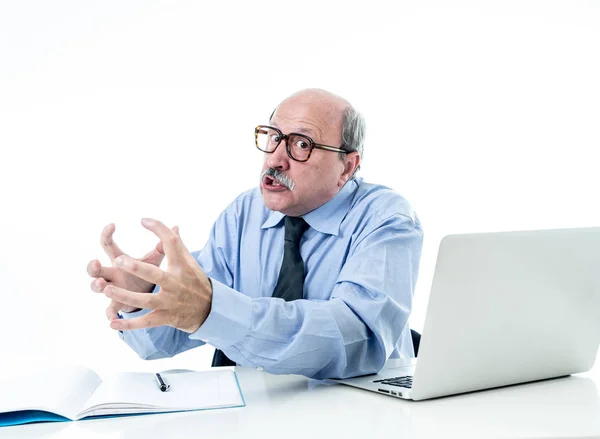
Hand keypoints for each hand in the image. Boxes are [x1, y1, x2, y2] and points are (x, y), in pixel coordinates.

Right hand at [87, 223, 176, 319]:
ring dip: (97, 286)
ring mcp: (114, 289)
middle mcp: (113, 274)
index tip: (112, 225)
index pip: (108, 245)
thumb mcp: (153, 259)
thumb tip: (176, 227)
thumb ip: (163, 245)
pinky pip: (111, 310)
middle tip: (95, 263)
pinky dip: (110, 314)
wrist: (148, 294)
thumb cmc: (148, 272)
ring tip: (101, 285)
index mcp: (120, 261)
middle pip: (96, 269)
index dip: (107, 234)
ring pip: (99, 288)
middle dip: (93, 267)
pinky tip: (112, 319)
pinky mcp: (118, 304)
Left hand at [102, 218, 212, 333]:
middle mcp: (175, 284)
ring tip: (106, 289)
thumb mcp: (189, 262)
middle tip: (119, 261)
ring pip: (146, 300)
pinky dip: (129, 325)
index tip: (144, 220)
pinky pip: (145, 322)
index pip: (172, 244)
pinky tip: (112, 323)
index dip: (159, 230)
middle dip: (137, 268)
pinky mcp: (165, 317)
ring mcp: (169, 302)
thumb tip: (174, 226)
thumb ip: (178, 245)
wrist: (210, 309)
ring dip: (126, 296)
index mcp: (181, 266)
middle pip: (156, 275)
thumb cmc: (195, 281)